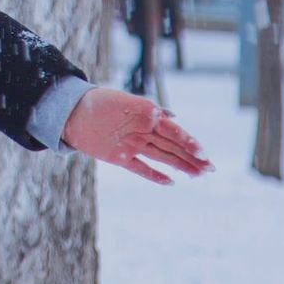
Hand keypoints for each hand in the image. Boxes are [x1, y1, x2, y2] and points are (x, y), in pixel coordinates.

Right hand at [61, 87, 210, 184]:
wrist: (73, 111)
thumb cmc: (102, 103)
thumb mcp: (128, 101)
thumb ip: (151, 111)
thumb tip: (172, 115)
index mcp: (145, 112)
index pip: (174, 130)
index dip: (191, 143)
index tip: (205, 154)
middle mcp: (141, 130)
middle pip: (172, 146)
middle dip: (193, 158)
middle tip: (211, 168)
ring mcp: (130, 145)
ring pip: (162, 157)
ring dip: (181, 166)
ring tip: (198, 174)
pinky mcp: (119, 157)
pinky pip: (141, 168)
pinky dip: (155, 176)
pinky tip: (170, 182)